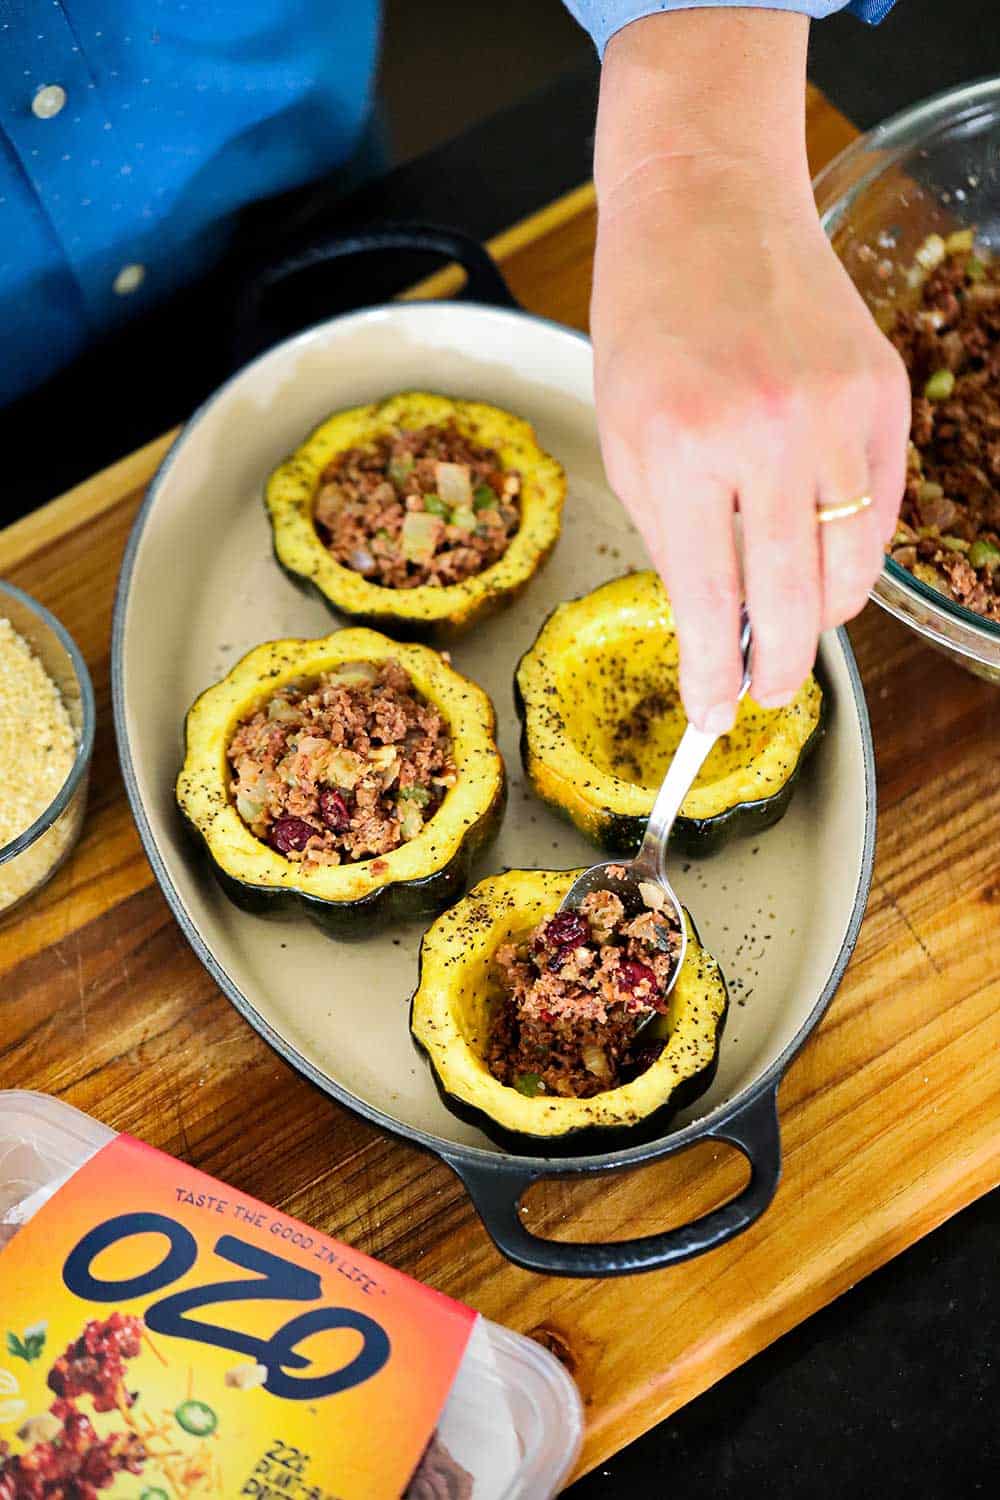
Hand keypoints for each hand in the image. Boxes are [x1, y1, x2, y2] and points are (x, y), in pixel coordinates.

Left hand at [590, 11, 910, 731]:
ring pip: (849, 569)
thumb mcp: (626, 439)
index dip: (713, 675)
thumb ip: (671, 537)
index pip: (708, 602)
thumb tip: (715, 625)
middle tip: (765, 697)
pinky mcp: (883, 393)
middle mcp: (768, 434)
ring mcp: (837, 412)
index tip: (712, 715)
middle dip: (778, 671)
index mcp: (682, 449)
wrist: (706, 204)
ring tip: (790, 629)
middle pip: (795, 604)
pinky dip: (852, 555)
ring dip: (819, 619)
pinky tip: (820, 564)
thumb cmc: (648, 323)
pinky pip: (880, 512)